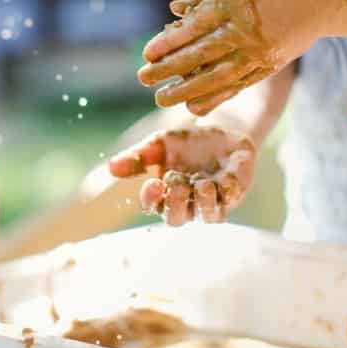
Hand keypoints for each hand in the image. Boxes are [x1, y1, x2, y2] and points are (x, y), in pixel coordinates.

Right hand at [107, 126, 255, 226]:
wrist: (223, 127)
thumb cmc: (188, 142)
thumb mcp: (159, 143)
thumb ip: (138, 156)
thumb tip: (111, 167)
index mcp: (167, 193)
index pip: (153, 207)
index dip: (151, 199)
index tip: (155, 182)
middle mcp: (189, 202)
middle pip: (177, 220)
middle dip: (176, 203)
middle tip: (178, 181)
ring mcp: (214, 199)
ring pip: (208, 217)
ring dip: (203, 203)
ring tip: (202, 183)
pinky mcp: (236, 191)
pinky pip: (231, 200)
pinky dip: (227, 189)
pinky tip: (225, 173)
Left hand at [138, 0, 346, 114]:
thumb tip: (175, 9)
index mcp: (237, 1)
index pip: (196, 25)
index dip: (170, 40)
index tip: (146, 53)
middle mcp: (247, 29)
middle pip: (202, 53)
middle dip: (170, 68)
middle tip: (143, 79)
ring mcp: (259, 51)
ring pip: (218, 75)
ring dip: (187, 89)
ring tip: (161, 100)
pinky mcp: (269, 65)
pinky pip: (238, 85)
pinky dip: (216, 97)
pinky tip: (194, 106)